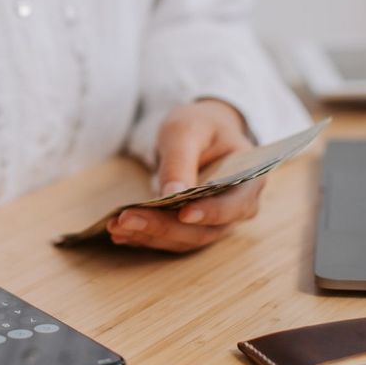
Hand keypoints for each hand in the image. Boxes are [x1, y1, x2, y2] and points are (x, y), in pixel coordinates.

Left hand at [107, 99, 263, 251]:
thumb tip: (173, 195)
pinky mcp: (192, 227)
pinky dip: (144, 236)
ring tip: (116, 226)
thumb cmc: (199, 125)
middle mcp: (237, 208)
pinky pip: (170, 238)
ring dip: (148, 235)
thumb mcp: (186, 131)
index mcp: (250, 180)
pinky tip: (118, 231)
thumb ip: (181, 161)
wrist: (198, 131)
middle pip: (202, 230)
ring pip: (183, 239)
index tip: (183, 213)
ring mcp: (215, 221)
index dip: (210, 212)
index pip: (233, 205)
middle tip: (126, 219)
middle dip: (162, 227)